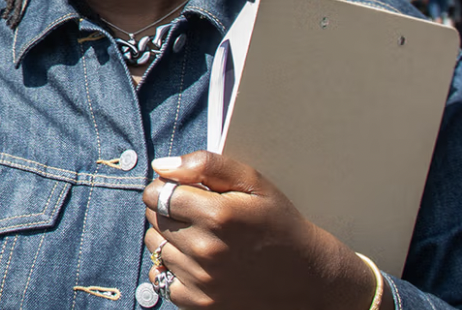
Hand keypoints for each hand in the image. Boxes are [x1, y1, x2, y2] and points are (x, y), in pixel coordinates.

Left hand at [142, 152, 372, 309]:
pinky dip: (172, 266)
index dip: (167, 188)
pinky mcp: (199, 302)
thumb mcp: (253, 183)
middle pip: (153, 218)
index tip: (184, 192)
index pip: (157, 193)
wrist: (308, 277)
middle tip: (196, 214)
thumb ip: (206, 165)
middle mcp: (205, 250)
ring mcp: (201, 280)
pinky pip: (160, 276)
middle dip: (168, 211)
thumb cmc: (278, 224)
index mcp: (217, 216)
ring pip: (154, 245)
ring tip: (201, 237)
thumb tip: (162, 167)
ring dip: (169, 238)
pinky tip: (197, 261)